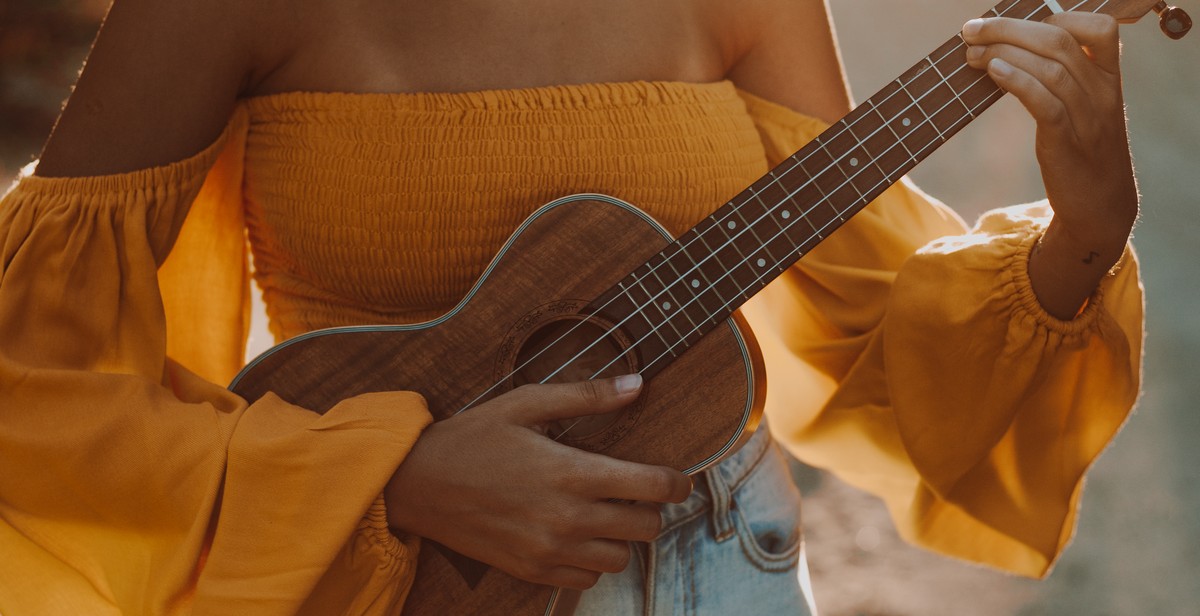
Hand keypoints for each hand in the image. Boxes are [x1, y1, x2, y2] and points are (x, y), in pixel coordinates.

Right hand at [383, 374, 691, 588]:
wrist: (417, 484)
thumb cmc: (471, 438)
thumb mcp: (526, 403)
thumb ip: (587, 396)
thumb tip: (637, 384)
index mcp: (572, 473)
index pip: (653, 487)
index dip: (677, 482)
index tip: (679, 478)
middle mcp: (567, 518)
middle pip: (646, 528)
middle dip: (651, 508)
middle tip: (637, 491)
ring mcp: (549, 551)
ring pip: (621, 559)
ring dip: (622, 537)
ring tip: (603, 513)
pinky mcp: (531, 571)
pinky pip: (587, 579)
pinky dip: (592, 560)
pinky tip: (576, 535)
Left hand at [963, 13, 1137, 318]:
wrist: (1100, 206)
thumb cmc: (1082, 152)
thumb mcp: (1082, 109)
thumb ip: (1058, 79)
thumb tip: (1006, 53)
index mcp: (1110, 78)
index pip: (1099, 28)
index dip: (1056, 17)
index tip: (1012, 24)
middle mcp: (1104, 92)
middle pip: (1059, 41)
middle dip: (1010, 29)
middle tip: (971, 30)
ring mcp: (1088, 117)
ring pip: (1050, 68)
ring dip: (1004, 53)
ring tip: (971, 53)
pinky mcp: (1067, 142)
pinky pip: (1047, 103)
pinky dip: (1019, 82)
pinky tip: (993, 72)